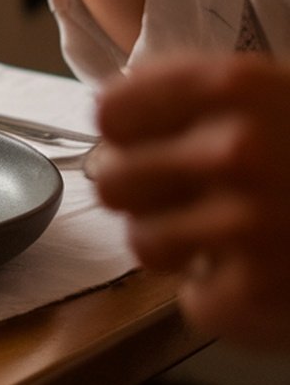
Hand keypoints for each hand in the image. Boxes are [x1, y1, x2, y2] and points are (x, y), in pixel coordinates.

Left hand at [94, 54, 289, 352]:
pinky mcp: (256, 291)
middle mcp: (234, 149)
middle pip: (115, 179)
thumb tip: (110, 119)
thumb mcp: (277, 93)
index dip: (125, 132)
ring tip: (226, 234)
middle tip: (177, 195)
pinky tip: (260, 271)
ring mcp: (245, 223)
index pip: (113, 111)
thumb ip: (199, 97)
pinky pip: (194, 299)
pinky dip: (223, 295)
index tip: (139, 141)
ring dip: (178, 245)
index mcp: (235, 85)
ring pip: (145, 243)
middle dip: (142, 191)